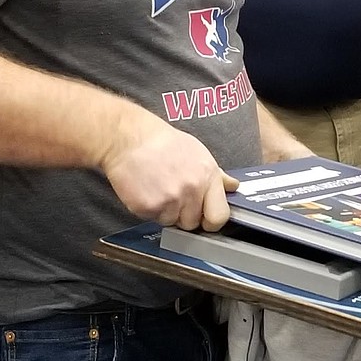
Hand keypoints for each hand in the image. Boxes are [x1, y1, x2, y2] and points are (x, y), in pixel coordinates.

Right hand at [103, 113, 236, 230]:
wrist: (128, 138)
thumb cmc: (161, 143)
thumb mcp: (197, 152)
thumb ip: (216, 175)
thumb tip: (233, 186)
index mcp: (208, 176)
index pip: (220, 216)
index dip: (212, 221)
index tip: (205, 219)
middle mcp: (192, 189)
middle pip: (193, 222)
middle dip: (184, 215)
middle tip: (173, 195)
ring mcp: (171, 199)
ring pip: (172, 222)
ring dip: (165, 212)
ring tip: (158, 188)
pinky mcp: (149, 206)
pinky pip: (153, 219)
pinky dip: (149, 209)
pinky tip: (146, 190)